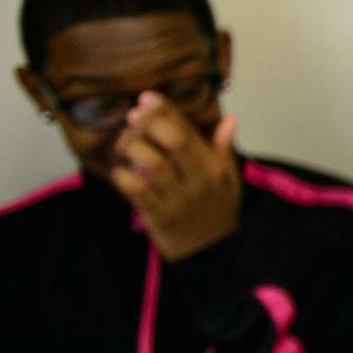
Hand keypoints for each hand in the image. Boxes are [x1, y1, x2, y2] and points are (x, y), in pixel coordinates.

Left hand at [109, 96, 241, 261]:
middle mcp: (200, 181)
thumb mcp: (229, 181)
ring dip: (133, 148)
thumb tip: (230, 119)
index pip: (190, 132)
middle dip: (149, 123)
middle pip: (174, 142)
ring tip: (124, 145)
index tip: (147, 98)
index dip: (166, 112)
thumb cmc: (217, 213)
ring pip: (152, 163)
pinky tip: (121, 170)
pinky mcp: (159, 216)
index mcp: (216, 169)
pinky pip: (136, 189)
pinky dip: (123, 175)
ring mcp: (179, 199)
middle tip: (133, 116)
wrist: (210, 254)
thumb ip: (224, 149)